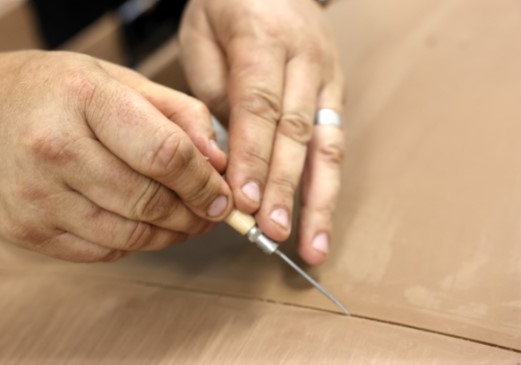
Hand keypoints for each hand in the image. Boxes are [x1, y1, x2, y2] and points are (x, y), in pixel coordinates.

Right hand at [0, 51, 232, 261]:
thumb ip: (181, 115)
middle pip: (149, 201)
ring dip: (169, 235)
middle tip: (211, 213)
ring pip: (129, 236)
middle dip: (194, 214)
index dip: (205, 184)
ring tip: (186, 222)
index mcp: (85, 99)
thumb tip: (219, 162)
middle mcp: (53, 149)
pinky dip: (134, 244)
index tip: (224, 197)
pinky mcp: (25, 229)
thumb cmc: (63, 93)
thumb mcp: (125, 82)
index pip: (165, 154)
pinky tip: (144, 226)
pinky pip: (101, 252)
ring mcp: (35, 195)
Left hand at [179, 0, 344, 263]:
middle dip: (286, 188)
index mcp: (264, 41)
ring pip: (327, 145)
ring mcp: (328, 77)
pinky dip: (328, 185)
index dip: (254, 158)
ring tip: (313, 246)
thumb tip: (226, 152)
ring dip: (320, 200)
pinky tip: (322, 218)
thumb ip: (214, 91)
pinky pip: (335, 142)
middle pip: (296, 133)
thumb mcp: (202, 33)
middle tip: (273, 233)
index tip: (245, 201)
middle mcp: (305, 60)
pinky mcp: (337, 92)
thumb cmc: (228, 4)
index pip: (258, 108)